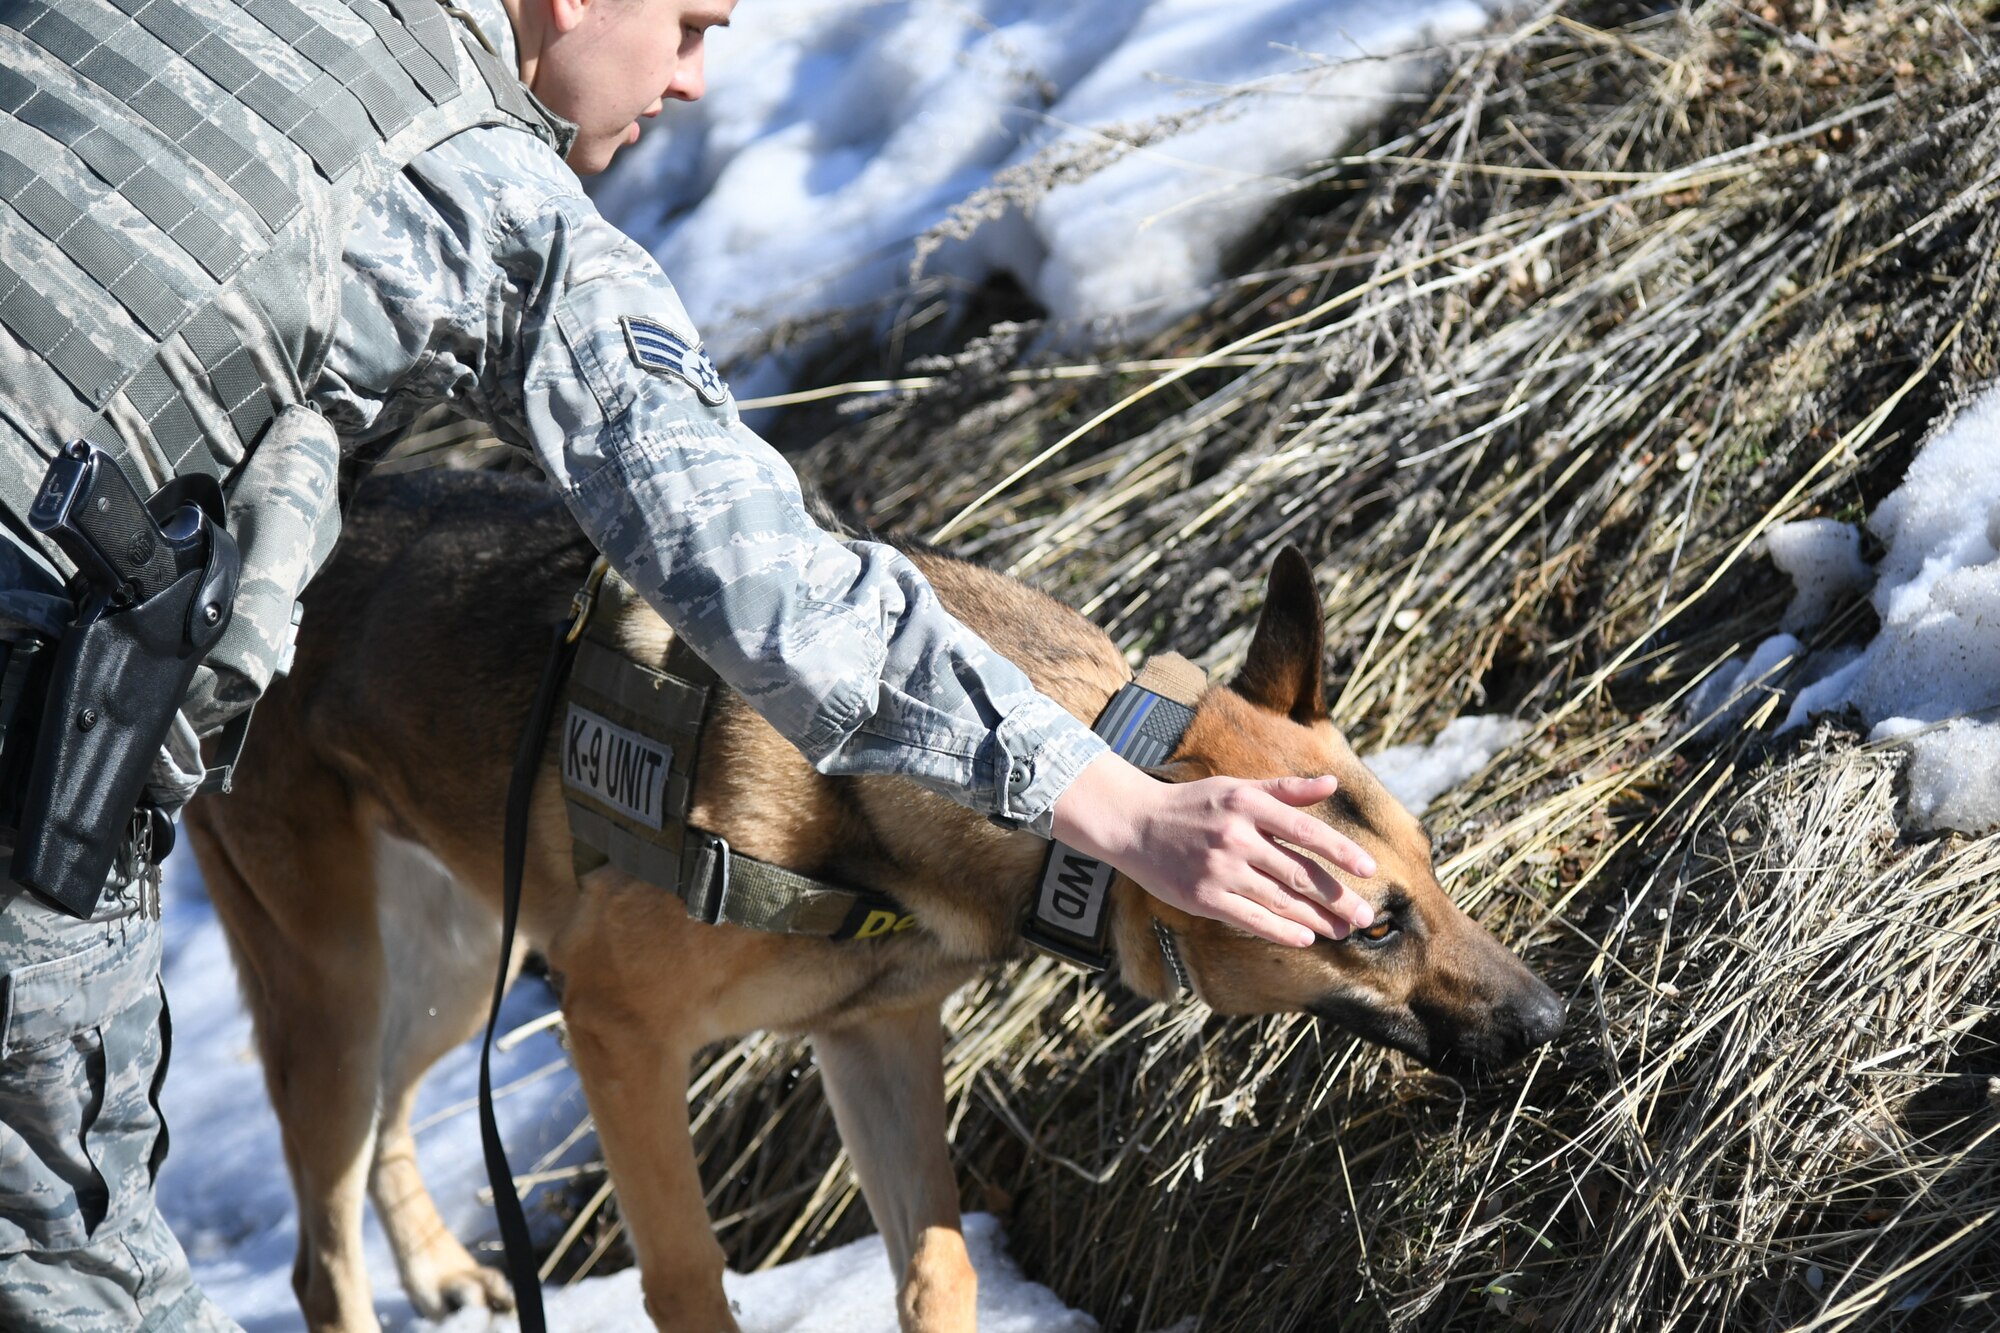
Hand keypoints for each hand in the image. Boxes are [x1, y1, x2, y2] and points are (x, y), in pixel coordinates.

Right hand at [1048, 753, 1377, 947]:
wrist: (1135, 824)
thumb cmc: (1193, 805)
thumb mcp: (1236, 789)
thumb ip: (1285, 790)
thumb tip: (1331, 784)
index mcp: (1248, 805)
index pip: (1306, 831)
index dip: (1341, 852)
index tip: (1369, 870)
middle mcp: (1236, 837)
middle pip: (1299, 872)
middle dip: (1337, 898)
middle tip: (1366, 917)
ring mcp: (1220, 869)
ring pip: (1280, 899)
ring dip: (1316, 919)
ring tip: (1342, 930)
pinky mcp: (1204, 897)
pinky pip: (1251, 919)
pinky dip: (1281, 930)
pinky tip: (1305, 937)